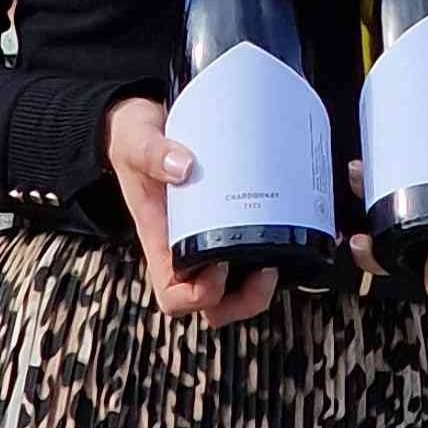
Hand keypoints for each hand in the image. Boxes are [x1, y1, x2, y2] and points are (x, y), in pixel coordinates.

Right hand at [105, 94, 278, 326]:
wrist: (145, 123)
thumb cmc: (134, 141)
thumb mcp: (137, 142)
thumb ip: (153, 153)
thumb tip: (183, 167)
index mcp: (160, 242)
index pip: (174, 296)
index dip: (199, 296)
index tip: (218, 265)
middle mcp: (186, 248)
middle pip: (214, 304)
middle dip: (244, 300)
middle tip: (266, 268)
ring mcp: (210, 237)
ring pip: (238, 286)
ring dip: (262, 284)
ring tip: (280, 251)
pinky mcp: (230, 219)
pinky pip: (252, 251)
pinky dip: (274, 250)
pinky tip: (293, 227)